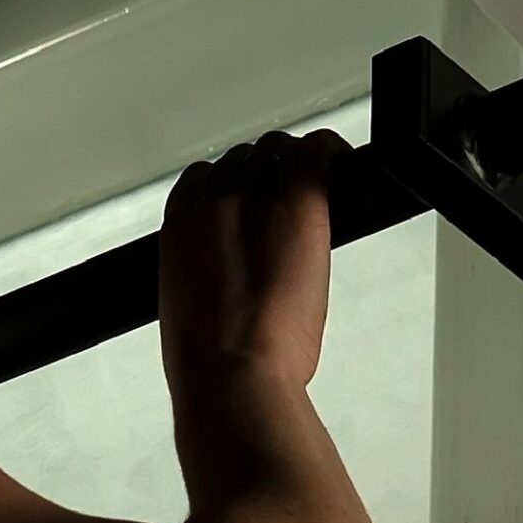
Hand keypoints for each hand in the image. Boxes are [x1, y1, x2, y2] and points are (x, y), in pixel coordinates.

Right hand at [158, 129, 346, 396]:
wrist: (232, 371)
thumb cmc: (210, 358)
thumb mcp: (187, 307)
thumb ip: (205, 272)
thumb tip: (230, 277)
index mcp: (180, 225)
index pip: (207, 178)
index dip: (235, 189)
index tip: (252, 206)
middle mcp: (213, 199)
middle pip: (246, 160)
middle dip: (268, 180)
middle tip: (288, 215)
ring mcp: (255, 195)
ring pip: (279, 153)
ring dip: (296, 172)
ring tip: (312, 207)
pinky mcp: (298, 199)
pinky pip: (318, 151)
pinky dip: (332, 155)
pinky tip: (342, 169)